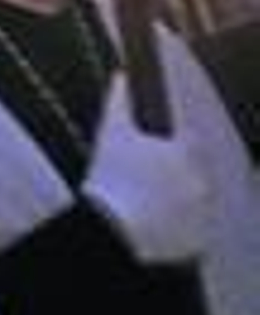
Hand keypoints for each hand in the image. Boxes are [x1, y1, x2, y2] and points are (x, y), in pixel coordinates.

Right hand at [82, 75, 211, 263]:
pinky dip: (180, 227)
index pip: (191, 144)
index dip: (173, 148)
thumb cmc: (112, 176)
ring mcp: (203, 213)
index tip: (155, 156)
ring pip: (195, 201)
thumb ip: (118, 100)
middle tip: (146, 181)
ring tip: (147, 203)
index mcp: (186, 154)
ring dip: (179, 200)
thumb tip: (120, 76)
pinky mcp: (200, 239)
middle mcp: (202, 182)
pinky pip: (195, 230)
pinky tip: (154, 222)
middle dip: (176, 175)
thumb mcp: (112, 131)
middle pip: (194, 173)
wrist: (113, 226)